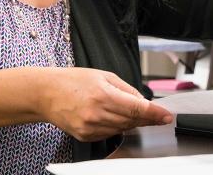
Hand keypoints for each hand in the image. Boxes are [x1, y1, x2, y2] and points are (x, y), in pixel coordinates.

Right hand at [41, 68, 172, 141]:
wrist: (46, 94)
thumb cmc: (72, 81)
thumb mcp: (103, 75)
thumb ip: (126, 88)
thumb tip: (142, 100)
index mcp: (103, 95)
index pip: (137, 109)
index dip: (155, 114)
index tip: (166, 116)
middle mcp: (97, 114)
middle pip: (132, 121)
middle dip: (146, 117)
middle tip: (155, 113)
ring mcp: (91, 128)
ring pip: (123, 129)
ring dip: (131, 122)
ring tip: (126, 109)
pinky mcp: (86, 136)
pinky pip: (110, 134)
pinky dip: (116, 126)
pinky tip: (111, 116)